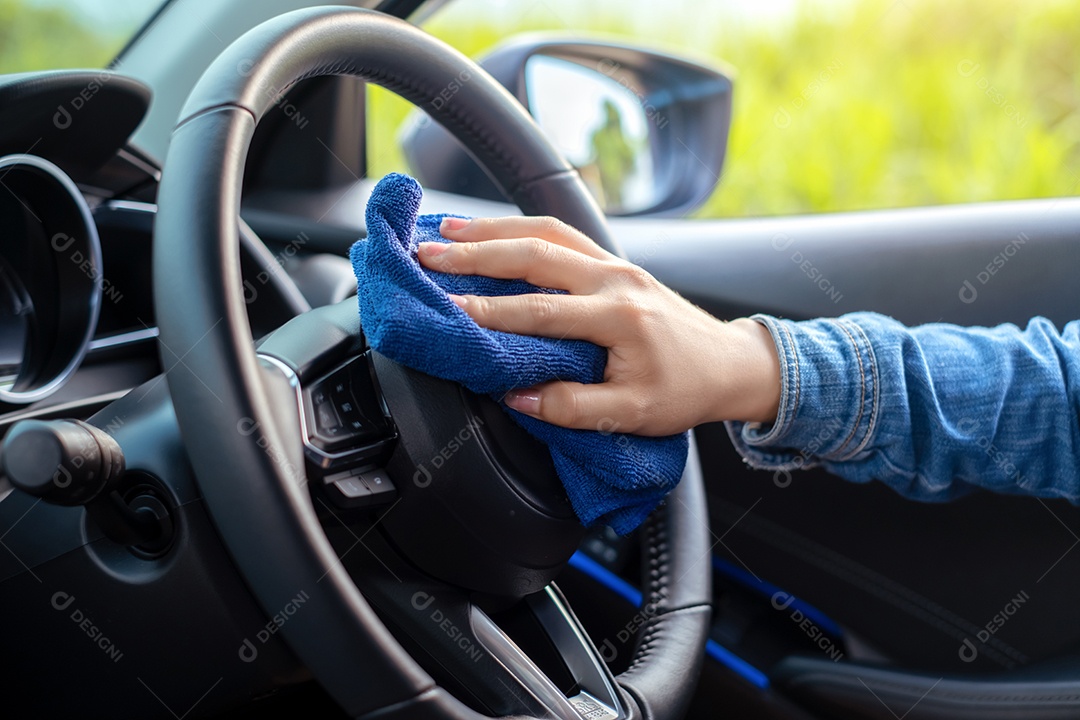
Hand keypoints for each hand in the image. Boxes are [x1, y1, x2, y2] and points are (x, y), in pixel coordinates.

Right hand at [417, 216, 780, 435]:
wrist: (729, 363)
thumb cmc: (686, 390)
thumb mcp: (634, 414)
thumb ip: (573, 407)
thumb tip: (517, 396)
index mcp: (621, 317)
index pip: (541, 311)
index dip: (489, 310)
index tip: (446, 310)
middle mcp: (616, 279)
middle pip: (535, 254)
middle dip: (475, 253)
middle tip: (428, 254)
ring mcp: (617, 263)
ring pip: (546, 232)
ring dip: (493, 230)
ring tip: (445, 230)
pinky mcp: (615, 262)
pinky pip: (562, 235)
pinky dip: (521, 228)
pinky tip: (490, 232)